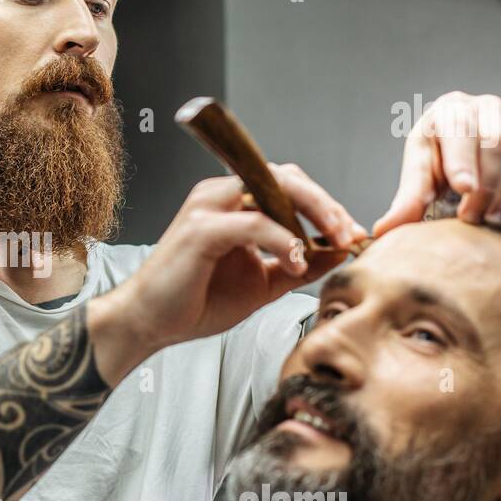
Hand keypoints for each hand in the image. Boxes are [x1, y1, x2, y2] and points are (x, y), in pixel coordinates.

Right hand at [89, 165, 363, 385]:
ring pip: (273, 188)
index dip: (326, 206)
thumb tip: (339, 250)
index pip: (289, 186)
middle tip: (350, 233)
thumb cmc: (195, 301)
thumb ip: (299, 264)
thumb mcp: (263, 283)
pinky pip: (255, 223)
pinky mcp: (201, 229)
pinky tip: (295, 260)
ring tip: (333, 242)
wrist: (148, 322)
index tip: (352, 234)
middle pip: (286, 178)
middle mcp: (220, 195)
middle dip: (326, 204)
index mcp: (233, 203)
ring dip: (312, 213)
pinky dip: (283, 240)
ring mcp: (208, 207)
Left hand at [373, 92, 500, 236]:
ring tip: (493, 222)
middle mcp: (489, 108)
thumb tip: (384, 231)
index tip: (463, 188)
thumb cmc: (437, 161)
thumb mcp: (418, 175)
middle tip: (472, 218)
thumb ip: (407, 200)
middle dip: (486, 184)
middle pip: (497, 141)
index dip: (462, 158)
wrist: (463, 156)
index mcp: (452, 109)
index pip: (460, 127)